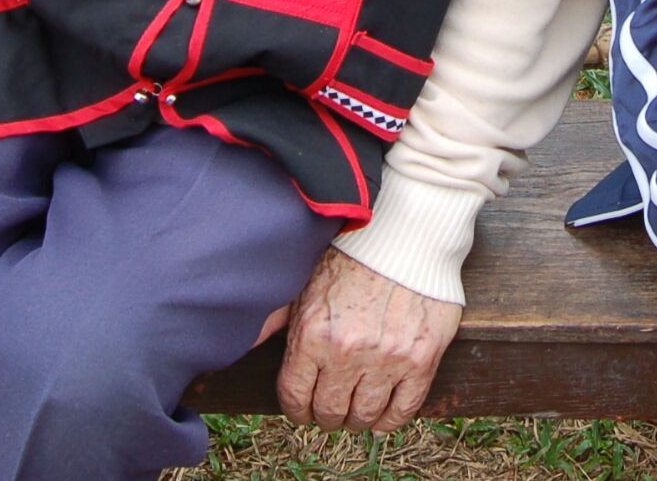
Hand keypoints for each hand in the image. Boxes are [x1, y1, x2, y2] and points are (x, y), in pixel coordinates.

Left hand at [275, 248, 461, 433]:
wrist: (405, 235)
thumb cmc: (350, 258)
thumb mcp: (302, 284)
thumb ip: (272, 320)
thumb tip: (235, 343)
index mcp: (312, 333)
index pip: (294, 396)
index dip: (296, 408)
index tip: (303, 406)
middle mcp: (348, 350)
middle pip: (329, 411)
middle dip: (326, 415)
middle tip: (331, 407)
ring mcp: (388, 357)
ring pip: (365, 416)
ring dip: (356, 419)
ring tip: (356, 408)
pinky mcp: (422, 358)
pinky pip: (404, 409)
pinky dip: (390, 420)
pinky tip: (382, 414)